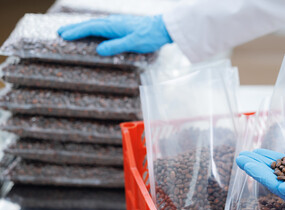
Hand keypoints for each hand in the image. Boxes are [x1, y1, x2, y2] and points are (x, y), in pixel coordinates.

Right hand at [57, 15, 171, 55]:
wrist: (164, 28)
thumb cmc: (150, 36)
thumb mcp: (133, 43)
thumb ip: (116, 46)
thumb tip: (99, 50)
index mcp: (113, 26)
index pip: (90, 28)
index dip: (76, 32)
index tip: (63, 35)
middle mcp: (113, 22)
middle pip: (90, 24)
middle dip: (74, 28)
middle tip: (60, 32)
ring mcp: (117, 23)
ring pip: (95, 25)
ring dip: (82, 28)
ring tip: (71, 32)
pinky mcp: (122, 26)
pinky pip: (102, 27)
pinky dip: (93, 29)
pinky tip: (93, 33)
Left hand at [236, 149, 284, 208]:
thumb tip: (283, 189)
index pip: (273, 184)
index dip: (257, 173)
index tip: (245, 163)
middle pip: (270, 176)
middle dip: (254, 166)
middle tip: (240, 157)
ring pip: (275, 167)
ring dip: (261, 160)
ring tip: (247, 153)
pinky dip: (273, 156)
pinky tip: (262, 152)